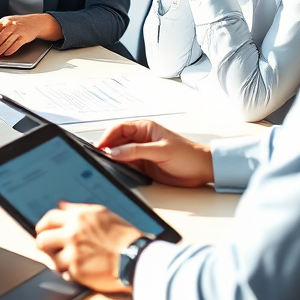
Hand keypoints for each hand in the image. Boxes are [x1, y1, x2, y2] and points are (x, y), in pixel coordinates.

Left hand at [0, 14, 59, 56]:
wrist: (34, 22)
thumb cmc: (18, 23)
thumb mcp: (7, 22)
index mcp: (4, 21)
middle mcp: (10, 25)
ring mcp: (18, 31)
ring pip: (7, 42)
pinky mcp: (24, 37)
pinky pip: (16, 45)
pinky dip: (10, 50)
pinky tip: (6, 54)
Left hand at [35, 202, 142, 293]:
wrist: (138, 258)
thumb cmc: (124, 236)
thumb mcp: (102, 213)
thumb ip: (78, 209)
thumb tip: (60, 204)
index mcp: (79, 217)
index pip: (49, 218)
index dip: (43, 226)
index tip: (43, 231)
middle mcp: (73, 233)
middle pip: (42, 239)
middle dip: (44, 245)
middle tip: (50, 249)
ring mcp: (73, 253)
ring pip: (52, 259)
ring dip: (59, 261)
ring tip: (70, 262)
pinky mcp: (77, 272)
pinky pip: (64, 274)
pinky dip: (70, 274)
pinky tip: (81, 271)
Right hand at [96, 119, 213, 186]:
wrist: (202, 171)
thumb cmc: (188, 155)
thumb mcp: (162, 151)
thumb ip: (137, 151)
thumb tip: (114, 152)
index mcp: (144, 128)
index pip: (119, 128)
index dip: (107, 136)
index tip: (99, 147)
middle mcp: (140, 139)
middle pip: (116, 141)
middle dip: (106, 148)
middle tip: (97, 157)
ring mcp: (140, 153)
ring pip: (119, 154)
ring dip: (111, 159)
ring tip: (102, 164)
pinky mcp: (142, 166)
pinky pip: (125, 165)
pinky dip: (118, 167)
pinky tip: (113, 170)